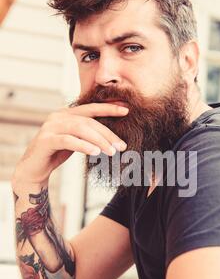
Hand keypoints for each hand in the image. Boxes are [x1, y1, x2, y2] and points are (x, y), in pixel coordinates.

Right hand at [12, 102, 128, 185]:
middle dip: (107, 133)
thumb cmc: (56, 154)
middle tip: (121, 145)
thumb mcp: (75, 140)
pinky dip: (84, 146)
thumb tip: (111, 136)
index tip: (126, 110)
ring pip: (80, 129)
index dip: (109, 108)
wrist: (33, 169)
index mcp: (65, 113)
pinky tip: (96, 152)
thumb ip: (87, 133)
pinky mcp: (46, 140)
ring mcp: (50, 127)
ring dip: (99, 140)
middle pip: (88, 121)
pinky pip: (68, 141)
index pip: (91, 108)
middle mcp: (57, 116)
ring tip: (112, 151)